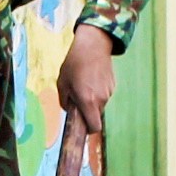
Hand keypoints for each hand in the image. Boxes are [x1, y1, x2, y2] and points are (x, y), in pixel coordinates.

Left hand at [56, 24, 117, 141]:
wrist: (93, 45)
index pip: (94, 127)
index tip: (83, 128)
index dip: (88, 131)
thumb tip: (70, 111)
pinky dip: (97, 91)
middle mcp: (100, 99)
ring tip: (84, 83)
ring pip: (99, 105)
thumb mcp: (62, 83)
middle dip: (87, 112)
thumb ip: (65, 102)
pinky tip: (92, 78)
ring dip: (92, 100)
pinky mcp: (113, 86)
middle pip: (95, 116)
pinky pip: (104, 95)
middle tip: (77, 98)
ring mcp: (109, 93)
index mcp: (87, 101)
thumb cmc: (74, 64)